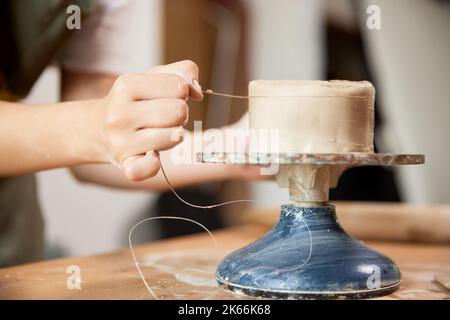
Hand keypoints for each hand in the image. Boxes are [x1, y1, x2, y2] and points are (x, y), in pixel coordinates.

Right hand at [94, 60, 201, 180]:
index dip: (181, 92)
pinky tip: (153, 158)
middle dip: (180, 114)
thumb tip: (198, 92)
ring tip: (160, 132)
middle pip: (179, 111)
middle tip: (165, 117)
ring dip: (175, 135)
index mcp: (127, 86)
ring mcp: (121, 141)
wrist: (95, 130)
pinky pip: (144, 168)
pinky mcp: (126, 165)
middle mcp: (121, 113)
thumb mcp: (151, 78)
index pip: (179, 87)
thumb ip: (181, 72)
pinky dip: (152, 165)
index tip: (167, 97)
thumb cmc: (133, 102)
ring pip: (174, 136)